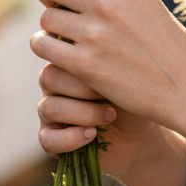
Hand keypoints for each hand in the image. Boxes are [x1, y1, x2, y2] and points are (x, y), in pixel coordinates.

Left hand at [26, 0, 185, 147]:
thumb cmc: (165, 43)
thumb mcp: (144, 0)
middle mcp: (107, 2)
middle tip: (57, 6)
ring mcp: (94, 34)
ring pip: (45, 19)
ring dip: (49, 27)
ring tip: (65, 35)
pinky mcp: (85, 64)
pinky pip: (43, 46)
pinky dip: (46, 48)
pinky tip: (60, 53)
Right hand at [36, 62, 154, 179]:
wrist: (138, 132)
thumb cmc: (132, 96)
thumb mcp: (124, 74)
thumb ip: (108, 56)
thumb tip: (97, 46)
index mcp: (66, 62)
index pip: (56, 51)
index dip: (80, 62)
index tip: (109, 71)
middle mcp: (52, 85)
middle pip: (49, 77)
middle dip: (84, 88)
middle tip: (110, 95)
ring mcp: (48, 112)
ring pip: (50, 107)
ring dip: (84, 113)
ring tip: (109, 116)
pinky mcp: (50, 139)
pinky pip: (48, 138)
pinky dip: (72, 138)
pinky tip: (93, 134)